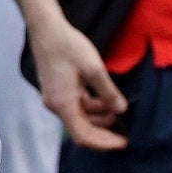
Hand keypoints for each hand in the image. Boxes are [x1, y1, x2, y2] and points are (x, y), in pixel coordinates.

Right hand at [26, 11, 128, 150]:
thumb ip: (108, 92)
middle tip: (126, 133)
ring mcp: (55, 98)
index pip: (83, 136)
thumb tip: (121, 110)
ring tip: (119, 110)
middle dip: (104, 133)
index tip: (123, 143)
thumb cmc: (68, 47)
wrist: (46, 29)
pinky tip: (105, 99)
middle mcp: (56, 106)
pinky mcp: (57, 90)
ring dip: (99, 117)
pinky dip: (92, 106)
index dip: (104, 143)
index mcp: (63, 104)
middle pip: (81, 129)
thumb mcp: (94, 69)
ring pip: (80, 117)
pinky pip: (76, 105)